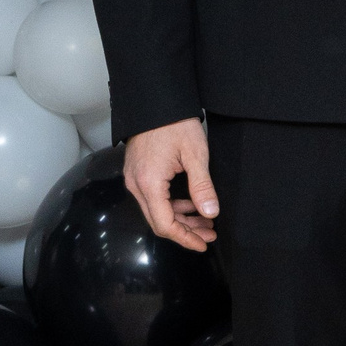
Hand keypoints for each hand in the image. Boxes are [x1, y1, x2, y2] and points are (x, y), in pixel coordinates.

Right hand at [124, 118, 219, 251]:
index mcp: (149, 183)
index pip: (164, 224)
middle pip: (159, 221)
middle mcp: (136, 185)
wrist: (156, 102)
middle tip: (209, 235)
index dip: (184, 238)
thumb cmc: (175, 124)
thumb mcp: (195, 155)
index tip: (203, 243)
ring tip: (206, 222)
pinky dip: (172, 206)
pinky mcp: (138, 173)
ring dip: (181, 219)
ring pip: (156, 211)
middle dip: (185, 232)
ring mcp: (134, 179)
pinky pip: (153, 198)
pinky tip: (191, 206)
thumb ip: (202, 187)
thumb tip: (211, 213)